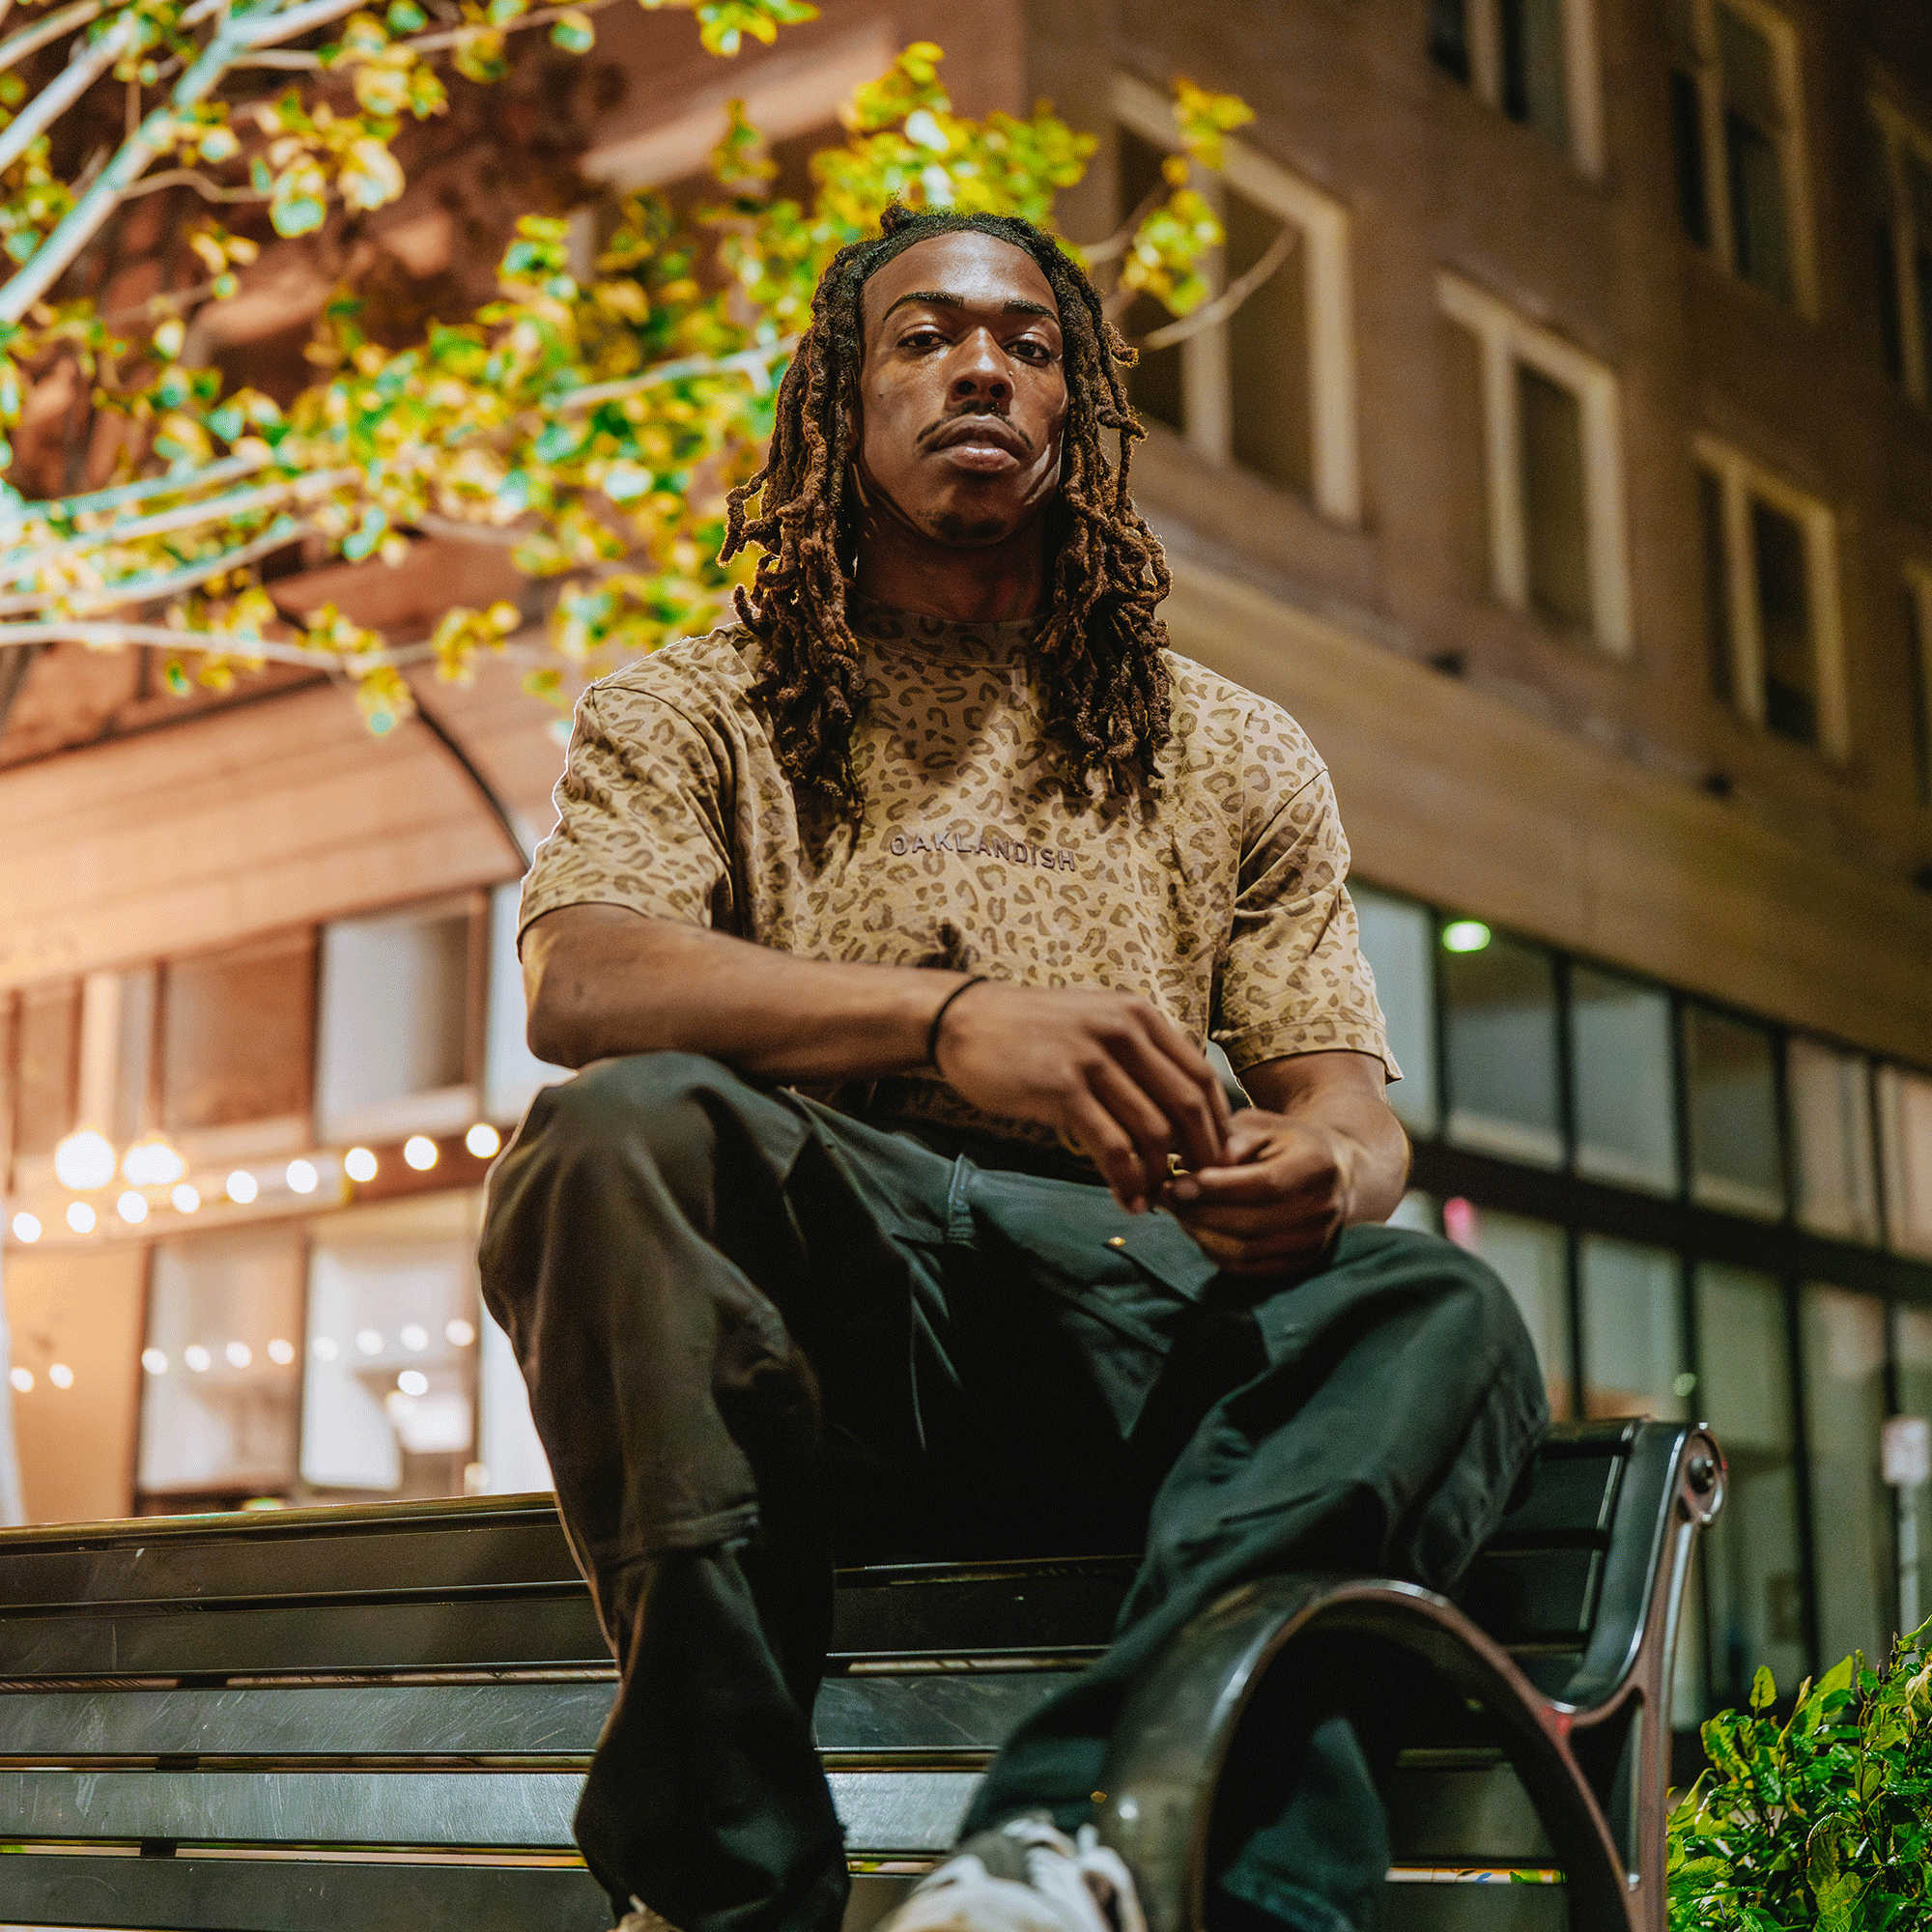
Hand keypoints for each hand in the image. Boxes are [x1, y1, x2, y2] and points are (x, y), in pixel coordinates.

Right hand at [932, 981, 1229, 1213]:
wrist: (964, 1021)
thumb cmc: (1030, 1031)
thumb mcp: (1095, 1023)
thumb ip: (1136, 1055)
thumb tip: (1180, 1109)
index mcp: (1139, 1016)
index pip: (1201, 1076)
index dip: (1216, 1124)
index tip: (1213, 1158)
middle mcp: (1123, 1032)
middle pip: (1187, 1106)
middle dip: (1199, 1155)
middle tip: (1196, 1187)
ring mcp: (1092, 1059)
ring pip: (1152, 1131)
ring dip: (1158, 1175)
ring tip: (1152, 1199)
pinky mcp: (1062, 1089)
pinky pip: (1112, 1146)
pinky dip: (1125, 1180)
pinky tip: (1125, 1198)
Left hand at [1163, 1107, 1355, 1279]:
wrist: (1331, 1171)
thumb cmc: (1284, 1142)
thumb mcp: (1259, 1126)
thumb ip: (1228, 1142)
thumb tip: (1188, 1165)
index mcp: (1315, 1165)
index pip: (1263, 1185)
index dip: (1216, 1189)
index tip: (1176, 1185)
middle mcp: (1321, 1207)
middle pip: (1252, 1223)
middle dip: (1200, 1213)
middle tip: (1166, 1198)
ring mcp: (1314, 1240)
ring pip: (1246, 1251)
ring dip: (1202, 1235)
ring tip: (1178, 1213)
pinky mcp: (1302, 1262)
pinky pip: (1249, 1269)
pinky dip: (1216, 1253)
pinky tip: (1199, 1230)